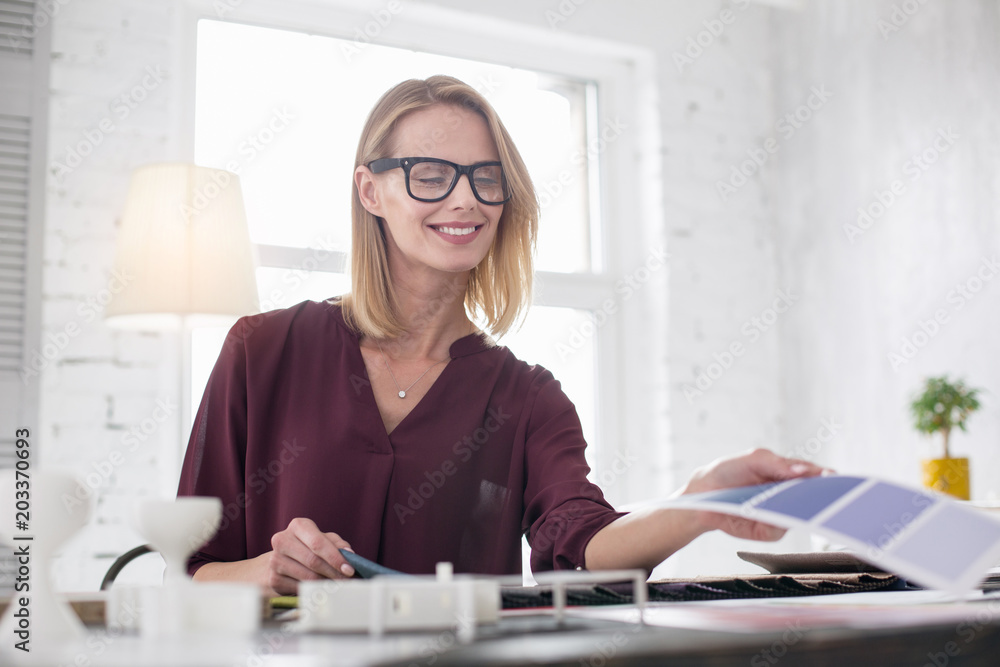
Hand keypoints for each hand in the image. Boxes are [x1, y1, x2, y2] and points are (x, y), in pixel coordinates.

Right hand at [266, 517, 354, 594]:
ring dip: (326, 583)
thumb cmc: (308, 547)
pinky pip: (300, 588)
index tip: (349, 569)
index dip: (335, 558)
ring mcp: (275, 560)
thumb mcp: (324, 539)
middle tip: (346, 581)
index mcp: (298, 526)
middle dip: (333, 573)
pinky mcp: (274, 579)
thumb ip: (338, 544)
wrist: (281, 560)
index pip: (318, 543)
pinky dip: (314, 591)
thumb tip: (349, 555)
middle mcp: (282, 540)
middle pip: (313, 561)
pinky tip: (322, 589)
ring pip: (307, 577)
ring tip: (337, 585)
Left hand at [679, 448, 829, 541]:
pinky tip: (769, 515)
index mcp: (788, 474)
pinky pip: (779, 529)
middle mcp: (788, 495)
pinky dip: (776, 523)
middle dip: (820, 498)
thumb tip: (802, 470)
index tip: (831, 477)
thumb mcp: (753, 459)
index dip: (824, 476)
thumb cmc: (730, 471)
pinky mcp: (768, 531)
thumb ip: (777, 463)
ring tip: (797, 504)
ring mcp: (780, 514)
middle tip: (825, 494)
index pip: (813, 475)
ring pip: (798, 516)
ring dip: (799, 512)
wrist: (704, 493)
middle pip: (812, 499)